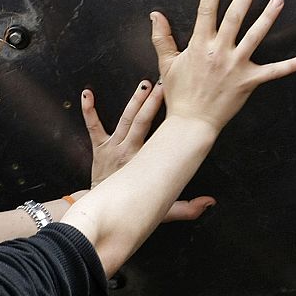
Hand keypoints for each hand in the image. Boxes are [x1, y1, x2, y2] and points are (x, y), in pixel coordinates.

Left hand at [82, 85, 215, 220]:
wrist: (102, 208)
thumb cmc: (132, 205)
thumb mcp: (162, 210)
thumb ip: (186, 208)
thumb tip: (209, 203)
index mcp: (143, 161)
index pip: (158, 135)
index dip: (168, 118)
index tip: (178, 103)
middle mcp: (128, 150)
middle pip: (142, 121)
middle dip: (153, 101)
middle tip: (162, 85)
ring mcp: (113, 147)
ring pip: (125, 119)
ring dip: (135, 100)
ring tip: (144, 85)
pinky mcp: (99, 147)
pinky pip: (93, 126)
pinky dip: (88, 109)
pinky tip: (86, 94)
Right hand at [151, 0, 295, 134]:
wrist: (191, 121)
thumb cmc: (178, 94)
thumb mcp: (166, 64)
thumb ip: (162, 38)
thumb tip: (155, 16)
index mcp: (199, 45)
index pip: (206, 10)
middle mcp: (219, 51)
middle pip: (235, 17)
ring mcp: (235, 65)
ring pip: (255, 36)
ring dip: (268, 18)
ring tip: (278, 1)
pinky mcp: (248, 81)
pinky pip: (273, 72)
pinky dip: (290, 66)